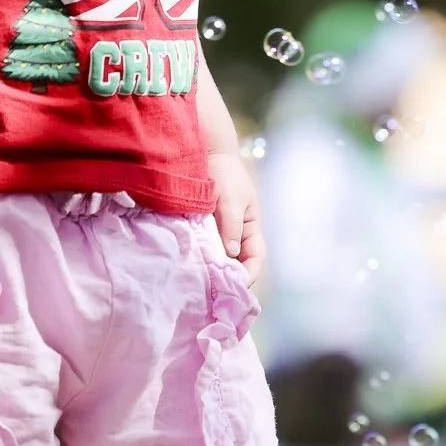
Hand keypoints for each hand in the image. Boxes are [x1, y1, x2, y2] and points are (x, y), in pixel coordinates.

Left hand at [212, 152, 264, 288]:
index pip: (256, 258)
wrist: (204, 152)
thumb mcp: (231, 199)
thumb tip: (231, 254)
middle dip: (230, 279)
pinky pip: (204, 249)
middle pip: (238, 263)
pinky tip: (189, 268)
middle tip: (215, 294)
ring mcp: (219, 232)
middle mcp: (236, 233)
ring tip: (200, 286)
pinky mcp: (201, 229)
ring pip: (220, 259)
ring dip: (213, 271)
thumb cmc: (224, 173)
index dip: (249, 274)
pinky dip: (200, 260)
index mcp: (250, 227)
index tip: (235, 286)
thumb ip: (231, 226)